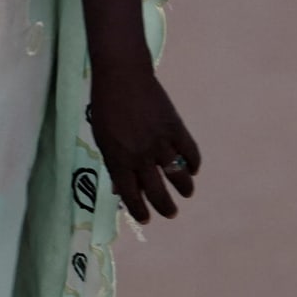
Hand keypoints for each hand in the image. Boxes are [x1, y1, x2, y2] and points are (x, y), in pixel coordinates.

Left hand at [84, 57, 201, 224]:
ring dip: (184, 189)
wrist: (122, 77)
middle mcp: (140, 156)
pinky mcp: (175, 128)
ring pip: (178, 176)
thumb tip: (120, 189)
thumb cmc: (106, 108)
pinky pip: (190, 152)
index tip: (146, 219)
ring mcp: (160, 142)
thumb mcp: (103, 140)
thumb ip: (114, 165)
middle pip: (157, 191)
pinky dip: (193, 164)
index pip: (131, 195)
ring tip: (186, 194)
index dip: (139, 210)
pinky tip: (192, 170)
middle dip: (165, 207)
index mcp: (118, 160)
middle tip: (170, 213)